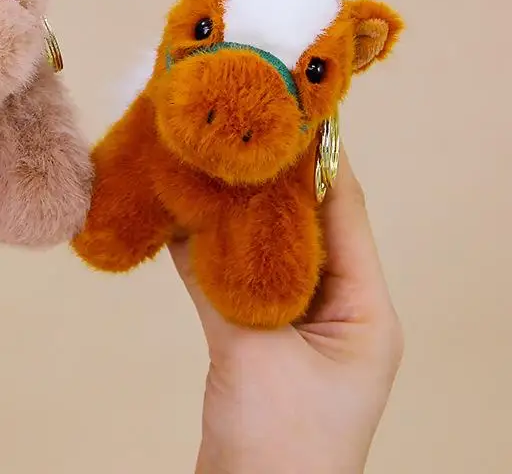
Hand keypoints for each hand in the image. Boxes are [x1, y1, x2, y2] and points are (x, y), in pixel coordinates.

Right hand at [171, 148, 402, 473]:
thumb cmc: (280, 451)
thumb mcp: (254, 357)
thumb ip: (220, 282)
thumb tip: (182, 217)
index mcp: (364, 308)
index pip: (345, 209)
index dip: (318, 156)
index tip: (287, 108)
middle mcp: (338, 306)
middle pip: (306, 221)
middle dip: (271, 176)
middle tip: (236, 125)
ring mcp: (298, 321)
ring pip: (268, 244)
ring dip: (238, 207)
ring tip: (208, 159)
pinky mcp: (261, 336)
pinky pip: (237, 275)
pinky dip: (212, 245)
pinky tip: (184, 214)